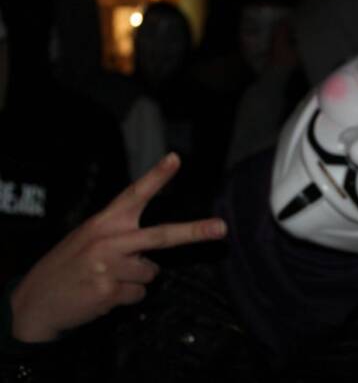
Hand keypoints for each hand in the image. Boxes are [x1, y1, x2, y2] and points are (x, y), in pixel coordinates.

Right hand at [10, 153, 226, 342]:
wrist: (35, 301)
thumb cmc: (67, 266)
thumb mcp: (87, 239)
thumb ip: (120, 237)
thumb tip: (153, 253)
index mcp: (104, 222)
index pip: (134, 194)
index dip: (156, 176)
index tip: (176, 159)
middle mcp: (109, 240)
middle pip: (162, 235)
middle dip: (195, 232)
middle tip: (221, 228)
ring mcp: (109, 266)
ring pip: (152, 272)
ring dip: (137, 279)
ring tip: (110, 278)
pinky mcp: (109, 291)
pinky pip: (139, 294)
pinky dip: (128, 297)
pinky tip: (104, 294)